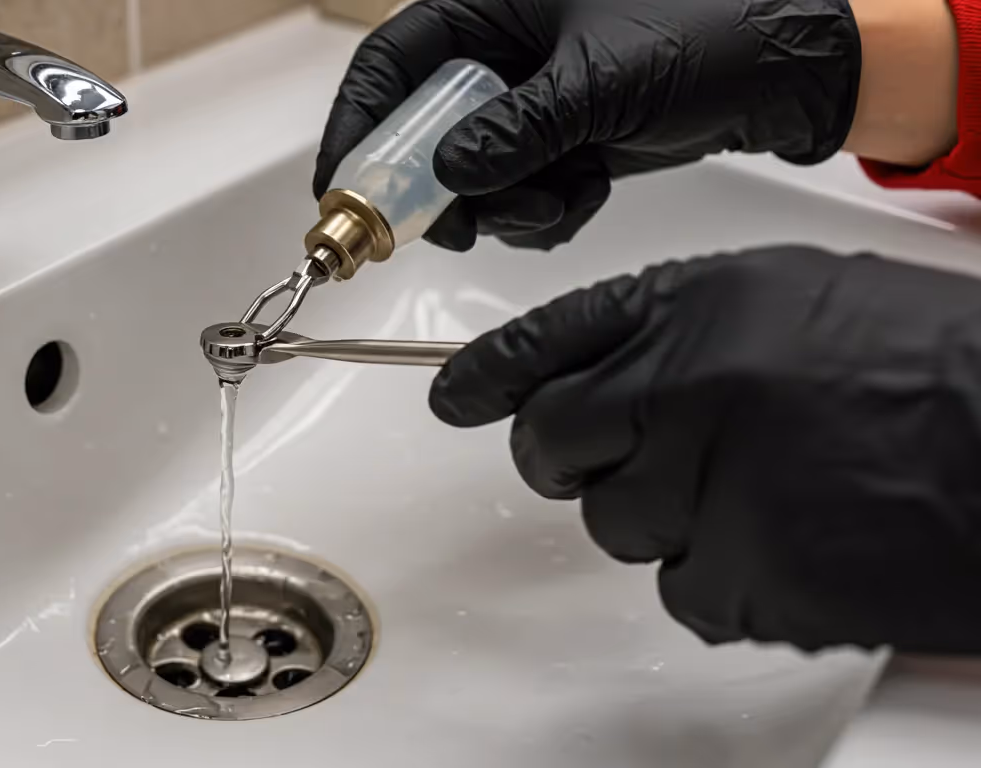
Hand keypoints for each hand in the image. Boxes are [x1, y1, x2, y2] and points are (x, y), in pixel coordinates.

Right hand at [315, 0, 860, 251]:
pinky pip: (520, 195)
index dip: (356, 124)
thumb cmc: (713, 28)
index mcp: (494, 3)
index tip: (339, 187)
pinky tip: (585, 194)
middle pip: (420, 130)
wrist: (793, 69)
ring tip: (559, 197)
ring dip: (504, 207)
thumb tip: (450, 176)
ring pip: (470, 176)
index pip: (392, 63)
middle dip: (433, 187)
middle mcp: (503, 54)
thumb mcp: (601, 81)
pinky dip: (545, 211)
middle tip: (447, 228)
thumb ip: (519, 130)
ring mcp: (531, 104)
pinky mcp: (562, 144)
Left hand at [429, 246, 980, 653]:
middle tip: (600, 461)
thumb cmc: (934, 366)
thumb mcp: (797, 298)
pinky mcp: (749, 577)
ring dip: (664, 515)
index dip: (488, 376)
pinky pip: (682, 591)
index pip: (543, 343)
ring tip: (760, 488)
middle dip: (565, 458)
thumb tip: (596, 369)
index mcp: (696, 309)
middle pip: (553, 444)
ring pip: (615, 524)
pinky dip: (720, 577)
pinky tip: (787, 540)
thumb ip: (682, 328)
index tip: (457, 399)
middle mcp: (685, 389)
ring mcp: (711, 486)